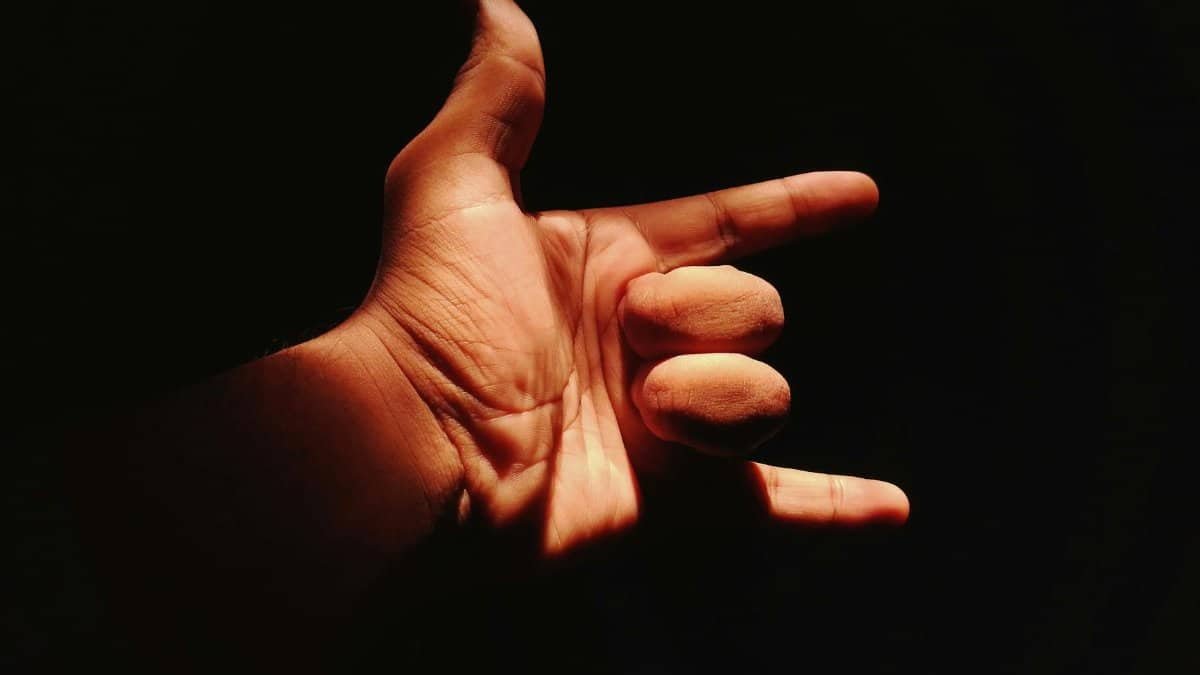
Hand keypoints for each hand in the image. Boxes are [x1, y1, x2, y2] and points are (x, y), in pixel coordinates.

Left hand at [312, 0, 908, 555]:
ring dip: (713, 399)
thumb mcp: (456, 185)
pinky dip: (837, 508)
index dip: (795, 208)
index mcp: (616, 266)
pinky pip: (777, 501)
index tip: (860, 196)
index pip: (732, 223)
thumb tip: (494, 4)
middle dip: (701, 316)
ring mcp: (665, 424)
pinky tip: (892, 507)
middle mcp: (646, 344)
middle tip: (627, 338)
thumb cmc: (431, 313)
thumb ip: (497, 100)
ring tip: (644, 414)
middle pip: (755, 308)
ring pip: (765, 394)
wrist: (422, 447)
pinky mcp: (677, 500)